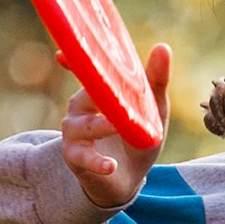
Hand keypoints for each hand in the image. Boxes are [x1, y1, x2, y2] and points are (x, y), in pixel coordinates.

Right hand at [61, 42, 172, 207]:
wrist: (129, 177)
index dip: (72, 61)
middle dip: (98, 94)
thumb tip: (163, 46)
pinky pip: (84, 158)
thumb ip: (155, 80)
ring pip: (83, 126)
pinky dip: (98, 162)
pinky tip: (111, 166)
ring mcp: (74, 132)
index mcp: (96, 91)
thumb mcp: (152, 108)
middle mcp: (79, 108)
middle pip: (85, 96)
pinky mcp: (75, 158)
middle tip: (113, 91)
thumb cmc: (137, 136)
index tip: (61, 54)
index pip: (83, 71)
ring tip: (115, 126)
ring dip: (99, 126)